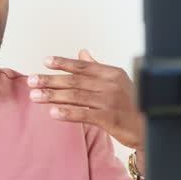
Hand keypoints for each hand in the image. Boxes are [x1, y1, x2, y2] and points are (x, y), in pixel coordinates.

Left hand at [28, 50, 145, 150]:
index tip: (45, 62)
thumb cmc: (132, 104)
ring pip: (75, 96)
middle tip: (31, 80)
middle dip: (50, 80)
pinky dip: (67, 113)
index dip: (63, 63)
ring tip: (35, 96)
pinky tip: (53, 112)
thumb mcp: (118, 81)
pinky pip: (83, 114)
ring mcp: (109, 101)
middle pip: (74, 80)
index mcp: (112, 73)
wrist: (149, 128)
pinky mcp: (109, 118)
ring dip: (53, 96)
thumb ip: (98, 67)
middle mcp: (110, 85)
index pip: (83, 66)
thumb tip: (82, 52)